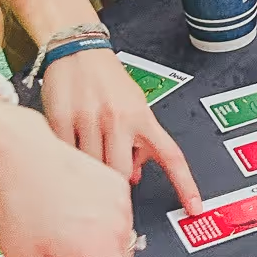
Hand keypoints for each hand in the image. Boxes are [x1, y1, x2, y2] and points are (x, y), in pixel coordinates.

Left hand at [0, 101, 198, 256]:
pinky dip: (96, 225)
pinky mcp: (119, 185)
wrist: (20, 151)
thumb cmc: (19, 204)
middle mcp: (116, 227)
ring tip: (57, 235)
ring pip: (116, 246)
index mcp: (95, 251)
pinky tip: (68, 213)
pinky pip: (114, 219)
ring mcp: (121, 203)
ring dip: (94, 251)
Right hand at [41, 45, 202, 206]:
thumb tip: (135, 178)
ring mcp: (89, 121)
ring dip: (91, 171)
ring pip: (93, 171)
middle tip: (108, 170)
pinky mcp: (61, 121)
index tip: (195, 207)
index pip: (171, 156)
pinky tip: (70, 146)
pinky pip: (66, 157)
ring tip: (88, 149)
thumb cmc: (108, 80)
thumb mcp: (135, 106)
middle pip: (122, 175)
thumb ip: (139, 142)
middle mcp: (118, 119)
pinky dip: (69, 160)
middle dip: (116, 181)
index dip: (185, 185)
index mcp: (142, 117)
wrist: (78, 49)